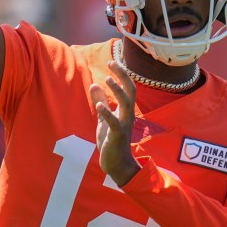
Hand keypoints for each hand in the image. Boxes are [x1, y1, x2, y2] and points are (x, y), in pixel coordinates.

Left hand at [89, 59, 139, 186]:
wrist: (116, 164)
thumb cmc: (111, 140)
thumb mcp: (104, 119)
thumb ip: (101, 103)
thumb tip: (95, 85)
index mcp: (125, 110)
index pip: (128, 87)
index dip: (122, 74)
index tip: (113, 62)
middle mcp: (128, 115)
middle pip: (131, 91)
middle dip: (123, 76)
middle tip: (112, 63)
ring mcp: (124, 125)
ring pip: (126, 104)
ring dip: (118, 90)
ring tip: (108, 78)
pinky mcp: (117, 136)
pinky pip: (114, 122)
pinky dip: (106, 112)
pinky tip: (98, 105)